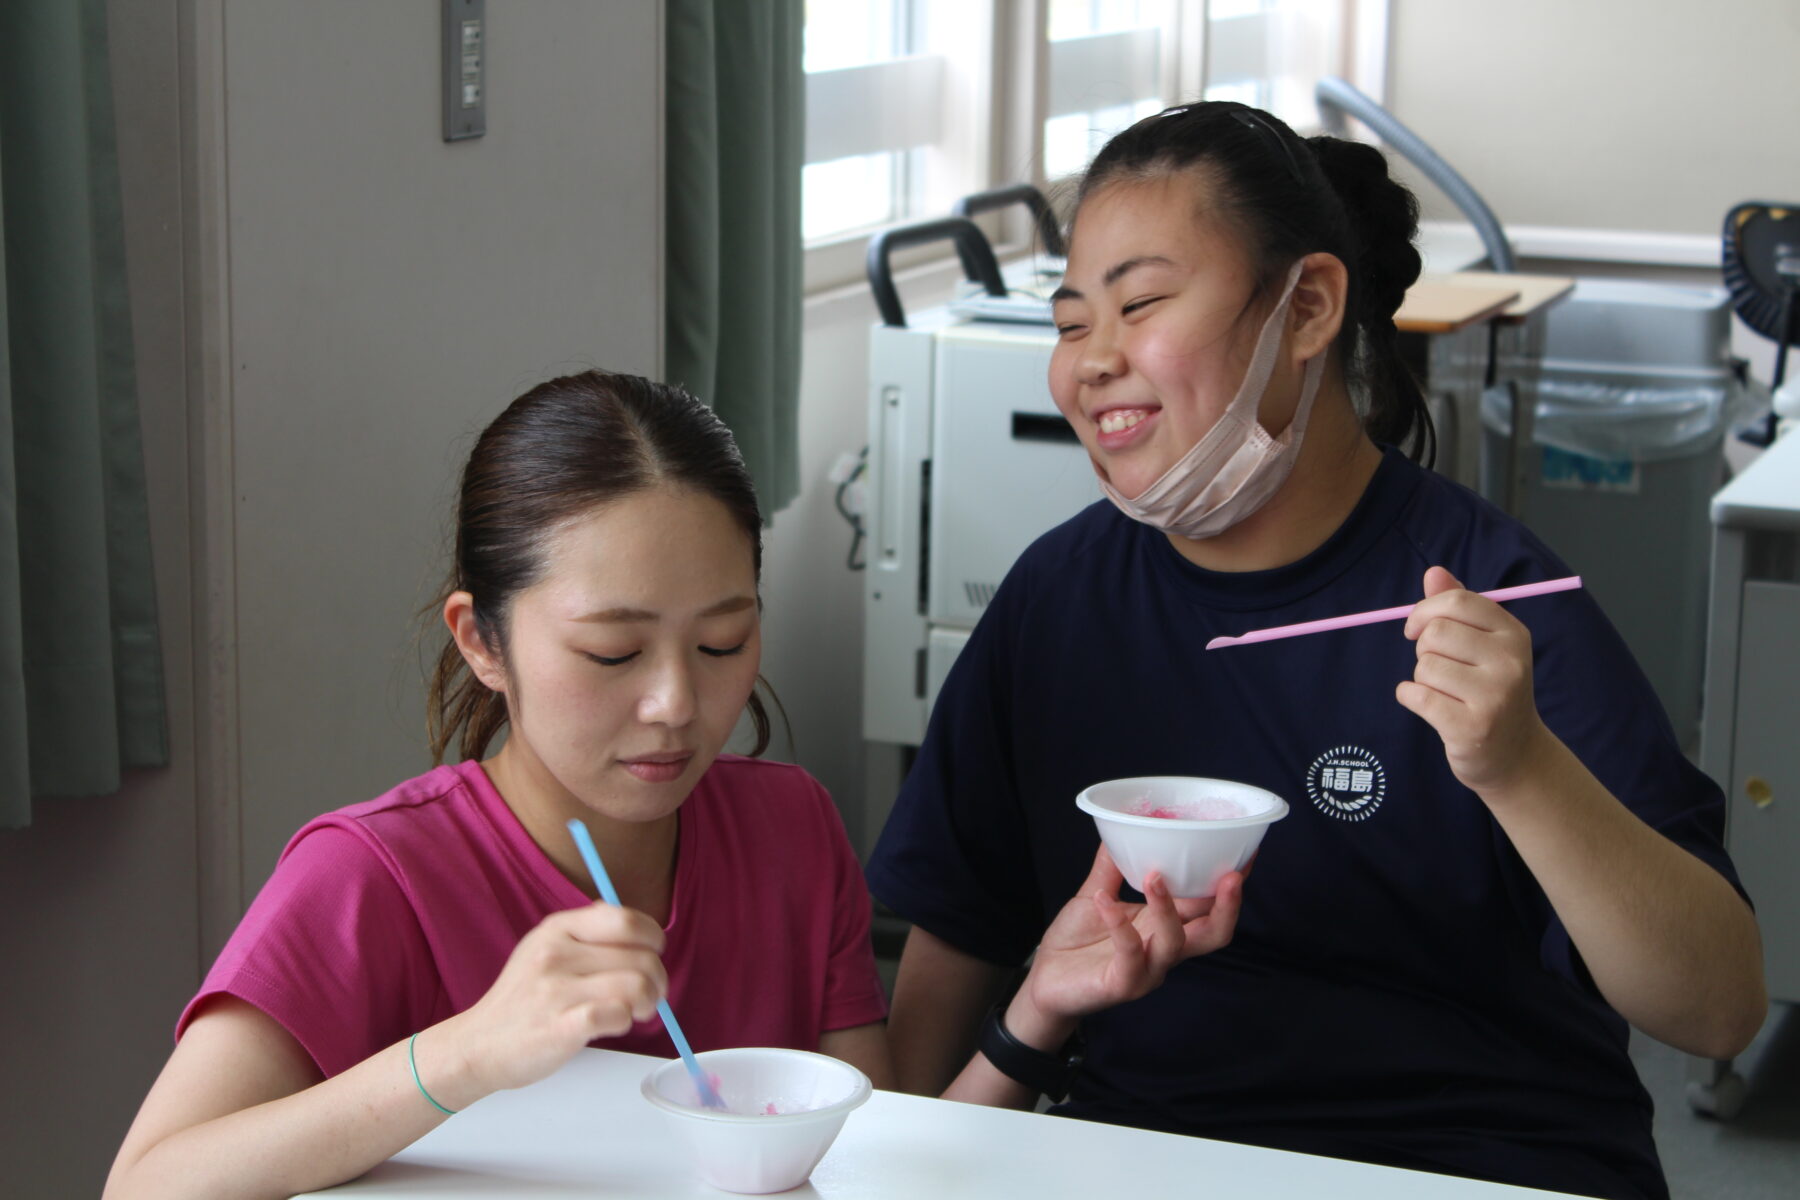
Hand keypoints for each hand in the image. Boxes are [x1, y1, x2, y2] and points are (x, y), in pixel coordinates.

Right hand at [439, 901, 668, 1097]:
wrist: (477, 1046)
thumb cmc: (521, 1001)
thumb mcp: (543, 949)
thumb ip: (586, 934)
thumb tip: (637, 927)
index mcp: (558, 929)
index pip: (625, 919)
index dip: (652, 937)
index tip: (652, 954)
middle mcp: (556, 954)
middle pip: (641, 957)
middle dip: (657, 980)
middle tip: (648, 996)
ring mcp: (556, 990)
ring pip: (637, 985)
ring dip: (647, 1003)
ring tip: (635, 1012)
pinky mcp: (560, 1027)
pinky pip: (618, 1014)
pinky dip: (625, 1021)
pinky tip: (612, 1025)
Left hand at [1018, 846, 1243, 1033]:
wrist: (1044, 982)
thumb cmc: (1076, 942)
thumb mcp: (1096, 895)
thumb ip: (1110, 867)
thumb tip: (1120, 828)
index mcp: (1166, 928)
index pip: (1208, 907)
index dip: (1229, 885)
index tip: (1245, 854)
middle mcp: (1164, 950)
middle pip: (1213, 934)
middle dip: (1227, 906)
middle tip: (1230, 875)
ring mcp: (1147, 970)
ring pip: (1175, 942)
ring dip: (1167, 906)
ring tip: (1153, 875)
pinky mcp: (1122, 984)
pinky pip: (1130, 953)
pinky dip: (1118, 923)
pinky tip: (1103, 899)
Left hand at [1396, 566, 1554, 792]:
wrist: (1515, 755)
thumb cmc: (1491, 691)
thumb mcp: (1484, 645)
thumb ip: (1458, 608)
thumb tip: (1433, 573)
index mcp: (1513, 634)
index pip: (1457, 602)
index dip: (1425, 611)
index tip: (1416, 628)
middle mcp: (1509, 661)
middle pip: (1434, 633)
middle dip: (1424, 650)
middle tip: (1442, 670)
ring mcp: (1494, 696)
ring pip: (1424, 667)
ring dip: (1422, 679)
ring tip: (1446, 694)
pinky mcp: (1472, 726)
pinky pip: (1416, 696)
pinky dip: (1411, 699)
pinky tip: (1433, 709)